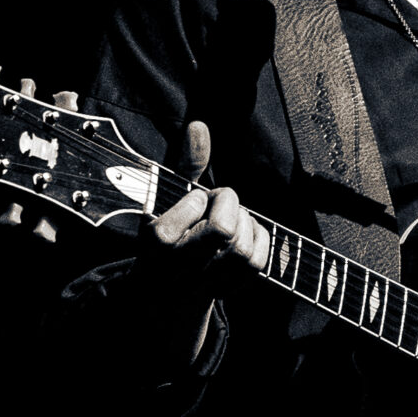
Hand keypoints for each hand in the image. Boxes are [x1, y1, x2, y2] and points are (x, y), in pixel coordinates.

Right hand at [136, 122, 270, 361]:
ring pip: (243, 250)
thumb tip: (199, 125)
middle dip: (230, 207)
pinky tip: (245, 235)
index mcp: (158, 239)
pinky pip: (258, 264)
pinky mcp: (226, 291)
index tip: (191, 204)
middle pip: (225, 231)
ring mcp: (203, 284)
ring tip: (230, 221)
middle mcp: (178, 267)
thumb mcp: (166, 197)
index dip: (201, 197)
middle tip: (218, 206)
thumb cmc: (168, 231)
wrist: (160, 290)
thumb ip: (185, 163)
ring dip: (245, 225)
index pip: (198, 203)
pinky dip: (259, 241)